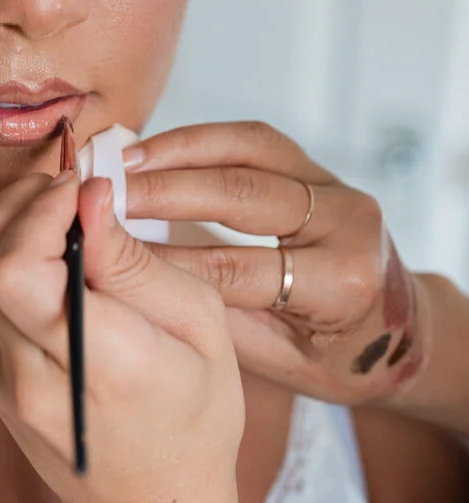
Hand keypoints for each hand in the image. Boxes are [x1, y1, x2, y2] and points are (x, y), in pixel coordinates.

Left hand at [0, 169, 244, 502]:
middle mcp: (28, 373)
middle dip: (23, 199)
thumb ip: (134, 261)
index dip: (39, 206)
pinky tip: (53, 251)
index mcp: (96, 362)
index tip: (82, 183)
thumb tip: (88, 194)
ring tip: (65, 210)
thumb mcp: (201, 328)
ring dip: (11, 221)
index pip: (17, 266)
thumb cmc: (195, 418)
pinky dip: (6, 253)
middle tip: (71, 186)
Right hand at [119, 120, 424, 404]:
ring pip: (248, 150)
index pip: (235, 268)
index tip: (107, 254)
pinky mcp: (320, 170)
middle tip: (104, 196)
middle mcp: (348, 225)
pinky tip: (156, 150)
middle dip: (163, 192)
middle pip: (241, 194)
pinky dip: (201, 141)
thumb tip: (135, 285)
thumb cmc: (336, 359)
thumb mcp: (280, 361)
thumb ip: (217, 317)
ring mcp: (337, 188)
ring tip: (123, 161)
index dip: (165, 262)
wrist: (397, 334)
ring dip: (178, 150)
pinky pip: (256, 141)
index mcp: (340, 284)